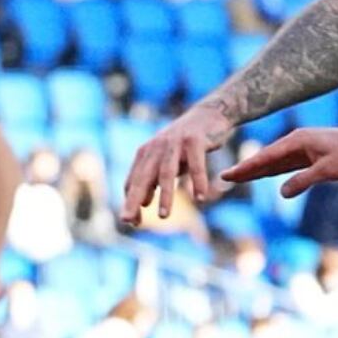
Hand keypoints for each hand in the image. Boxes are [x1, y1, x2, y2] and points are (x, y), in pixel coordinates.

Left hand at [121, 99, 236, 222]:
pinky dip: (198, 182)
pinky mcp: (195, 140)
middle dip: (134, 200)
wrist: (208, 114)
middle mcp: (156, 148)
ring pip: (167, 173)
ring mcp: (175, 143)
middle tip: (129, 221)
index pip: (133, 182)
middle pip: (143, 178)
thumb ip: (153, 180)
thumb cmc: (184, 144)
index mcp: (146, 154)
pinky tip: (200, 198)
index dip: (131, 202)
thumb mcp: (166, 161)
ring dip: (164, 195)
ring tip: (162, 216)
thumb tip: (143, 203)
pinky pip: (196, 164)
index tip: (132, 222)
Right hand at [220, 126, 337, 198]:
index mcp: (297, 141)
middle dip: (246, 169)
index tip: (228, 175)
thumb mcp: (326, 171)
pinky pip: (287, 164)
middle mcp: (297, 142)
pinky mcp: (311, 155)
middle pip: (266, 158)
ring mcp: (304, 148)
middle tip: (225, 178)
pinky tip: (265, 176)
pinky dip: (274, 171)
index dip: (246, 167)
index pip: (265, 157)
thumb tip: (282, 192)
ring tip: (239, 178)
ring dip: (258, 170)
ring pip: (275, 162)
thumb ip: (302, 181)